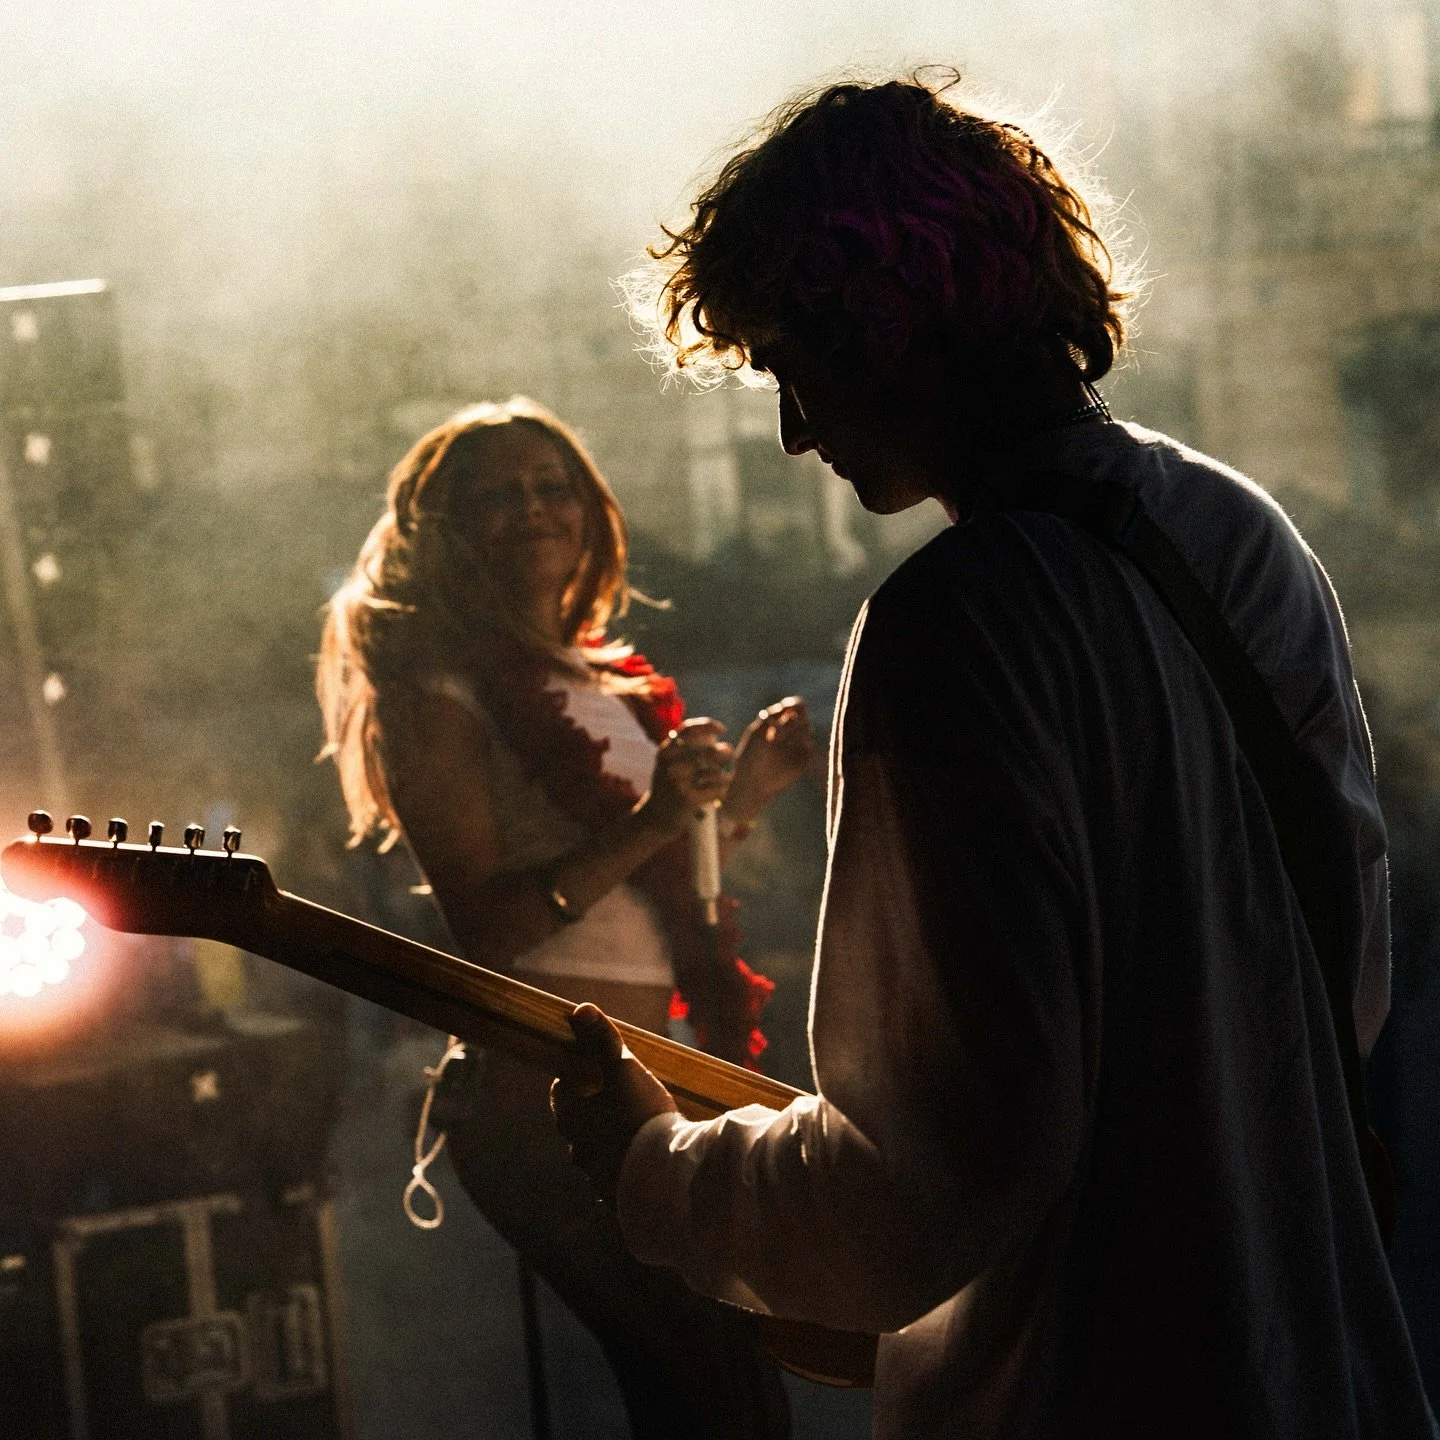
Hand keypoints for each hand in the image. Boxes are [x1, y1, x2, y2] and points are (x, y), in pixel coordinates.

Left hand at [551, 1004, 677, 1203]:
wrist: (667, 1175)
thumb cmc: (641, 1116)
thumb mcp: (624, 1069)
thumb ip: (602, 1039)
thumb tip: (579, 1009)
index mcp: (571, 1118)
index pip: (562, 1091)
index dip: (578, 1077)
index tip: (598, 1071)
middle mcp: (577, 1149)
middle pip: (580, 1122)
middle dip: (596, 1109)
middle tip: (622, 1097)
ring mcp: (596, 1176)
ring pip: (597, 1151)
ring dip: (611, 1140)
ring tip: (639, 1129)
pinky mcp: (616, 1197)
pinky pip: (616, 1176)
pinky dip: (626, 1166)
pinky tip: (646, 1159)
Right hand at [638, 717, 732, 834]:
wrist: (655, 819)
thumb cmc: (668, 787)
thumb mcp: (668, 764)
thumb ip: (685, 748)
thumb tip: (714, 735)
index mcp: (665, 752)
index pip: (688, 730)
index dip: (708, 725)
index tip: (722, 729)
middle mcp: (669, 764)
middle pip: (708, 752)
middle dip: (724, 752)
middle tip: (729, 753)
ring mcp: (678, 782)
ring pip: (715, 772)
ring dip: (725, 776)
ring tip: (724, 779)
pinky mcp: (687, 799)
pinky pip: (716, 789)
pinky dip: (722, 790)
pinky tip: (719, 793)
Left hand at [725, 697, 814, 824]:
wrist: (752, 783)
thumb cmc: (750, 757)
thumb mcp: (756, 731)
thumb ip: (772, 715)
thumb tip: (790, 703)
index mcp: (781, 723)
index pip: (797, 707)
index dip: (794, 705)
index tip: (786, 708)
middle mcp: (792, 733)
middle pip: (803, 716)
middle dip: (789, 720)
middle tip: (774, 732)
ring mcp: (799, 746)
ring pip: (807, 728)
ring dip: (791, 730)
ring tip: (774, 740)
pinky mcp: (804, 759)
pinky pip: (809, 745)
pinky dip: (799, 743)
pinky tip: (784, 748)